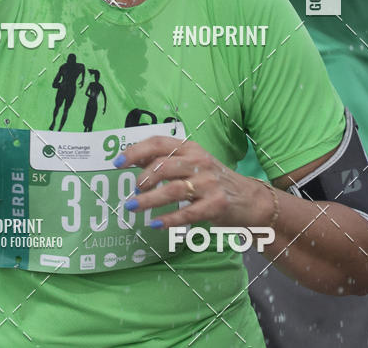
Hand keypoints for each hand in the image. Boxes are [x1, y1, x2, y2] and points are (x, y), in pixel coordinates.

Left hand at [116, 135, 267, 228]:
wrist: (249, 199)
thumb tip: (133, 158)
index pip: (159, 142)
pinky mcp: (216, 205)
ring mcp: (209, 183)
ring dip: (149, 200)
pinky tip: (156, 224)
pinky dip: (169, 219)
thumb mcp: (191, 163)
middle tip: (134, 190)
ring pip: (173, 189)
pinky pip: (188, 213)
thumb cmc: (213, 180)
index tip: (118, 162)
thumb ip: (166, 160)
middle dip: (143, 178)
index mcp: (190, 148)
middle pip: (164, 165)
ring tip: (133, 207)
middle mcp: (199, 161)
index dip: (136, 151)